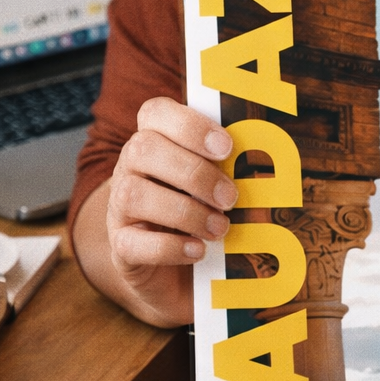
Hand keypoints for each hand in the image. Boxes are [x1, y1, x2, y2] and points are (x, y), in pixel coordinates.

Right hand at [102, 97, 236, 326]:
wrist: (175, 268)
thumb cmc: (202, 210)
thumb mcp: (215, 182)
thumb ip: (228, 166)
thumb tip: (261, 164)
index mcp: (154, 140)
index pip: (155, 112)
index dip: (190, 125)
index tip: (227, 147)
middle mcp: (129, 168)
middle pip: (143, 149)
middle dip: (194, 172)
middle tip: (230, 198)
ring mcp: (118, 208)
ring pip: (132, 194)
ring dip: (184, 211)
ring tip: (220, 228)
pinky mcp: (120, 247)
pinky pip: (129, 243)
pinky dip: (169, 247)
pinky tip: (198, 250)